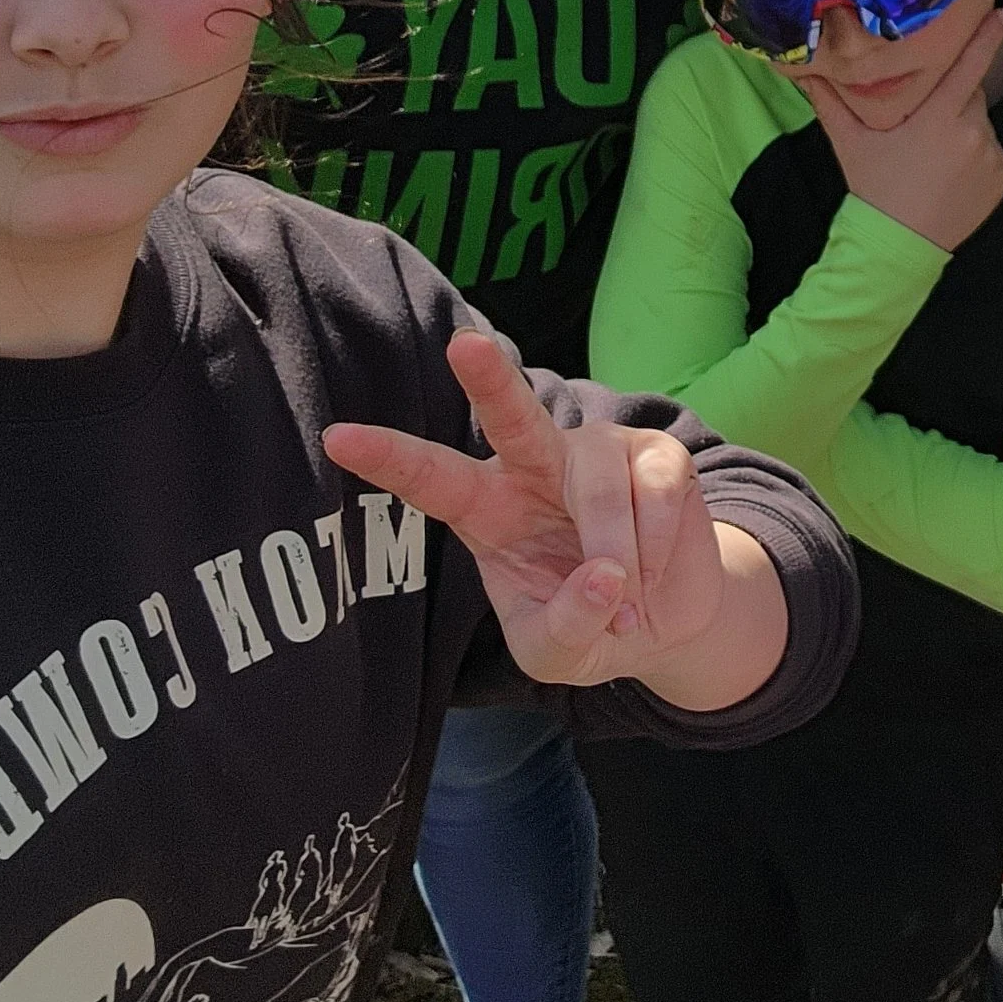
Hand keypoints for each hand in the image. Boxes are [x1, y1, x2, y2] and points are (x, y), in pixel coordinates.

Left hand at [325, 330, 775, 695]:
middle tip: (464, 345)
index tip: (336, 438)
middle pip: (512, 417)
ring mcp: (599, 451)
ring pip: (600, 488)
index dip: (388, 459)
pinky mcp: (657, 453)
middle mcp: (536, 466)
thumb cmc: (588, 628)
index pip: (432, 479)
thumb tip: (605, 576)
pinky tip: (657, 570)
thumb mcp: (557, 656)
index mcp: (488, 509)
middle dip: (490, 381)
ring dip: (618, 557)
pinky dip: (660, 550)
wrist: (665, 623)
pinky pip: (657, 494)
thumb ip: (566, 627)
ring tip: (627, 604)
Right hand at [801, 5, 1002, 251]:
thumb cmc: (874, 190)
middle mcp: (971, 133)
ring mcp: (991, 157)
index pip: (969, 66)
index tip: (1001, 14)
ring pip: (982, 123)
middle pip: (971, 94)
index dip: (986, 37)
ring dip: (964, 127)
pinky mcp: (1002, 179)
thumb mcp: (850, 143)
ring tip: (934, 155)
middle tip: (926, 121)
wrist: (899, 248)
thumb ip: (830, 102)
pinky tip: (950, 175)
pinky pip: (993, 153)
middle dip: (954, 97)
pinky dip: (977, 155)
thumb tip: (801, 70)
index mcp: (938, 117)